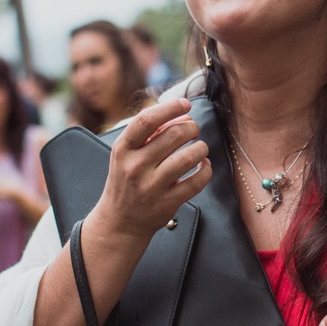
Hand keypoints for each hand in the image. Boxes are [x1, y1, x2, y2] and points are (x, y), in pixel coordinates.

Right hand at [87, 99, 210, 244]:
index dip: (170, 108)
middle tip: (193, 129)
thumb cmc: (126, 180)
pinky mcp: (168, 202)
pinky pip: (197, 180)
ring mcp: (152, 186)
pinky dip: (206, 169)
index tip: (185, 104)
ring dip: (201, 147)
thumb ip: (149, 132)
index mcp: (123, 149)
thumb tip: (182, 114)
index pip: (147, 120)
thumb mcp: (126, 154)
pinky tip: (203, 165)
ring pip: (190, 156)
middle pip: (174, 135)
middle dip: (191, 127)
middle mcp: (135, 166)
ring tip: (200, 148)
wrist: (120, 221)